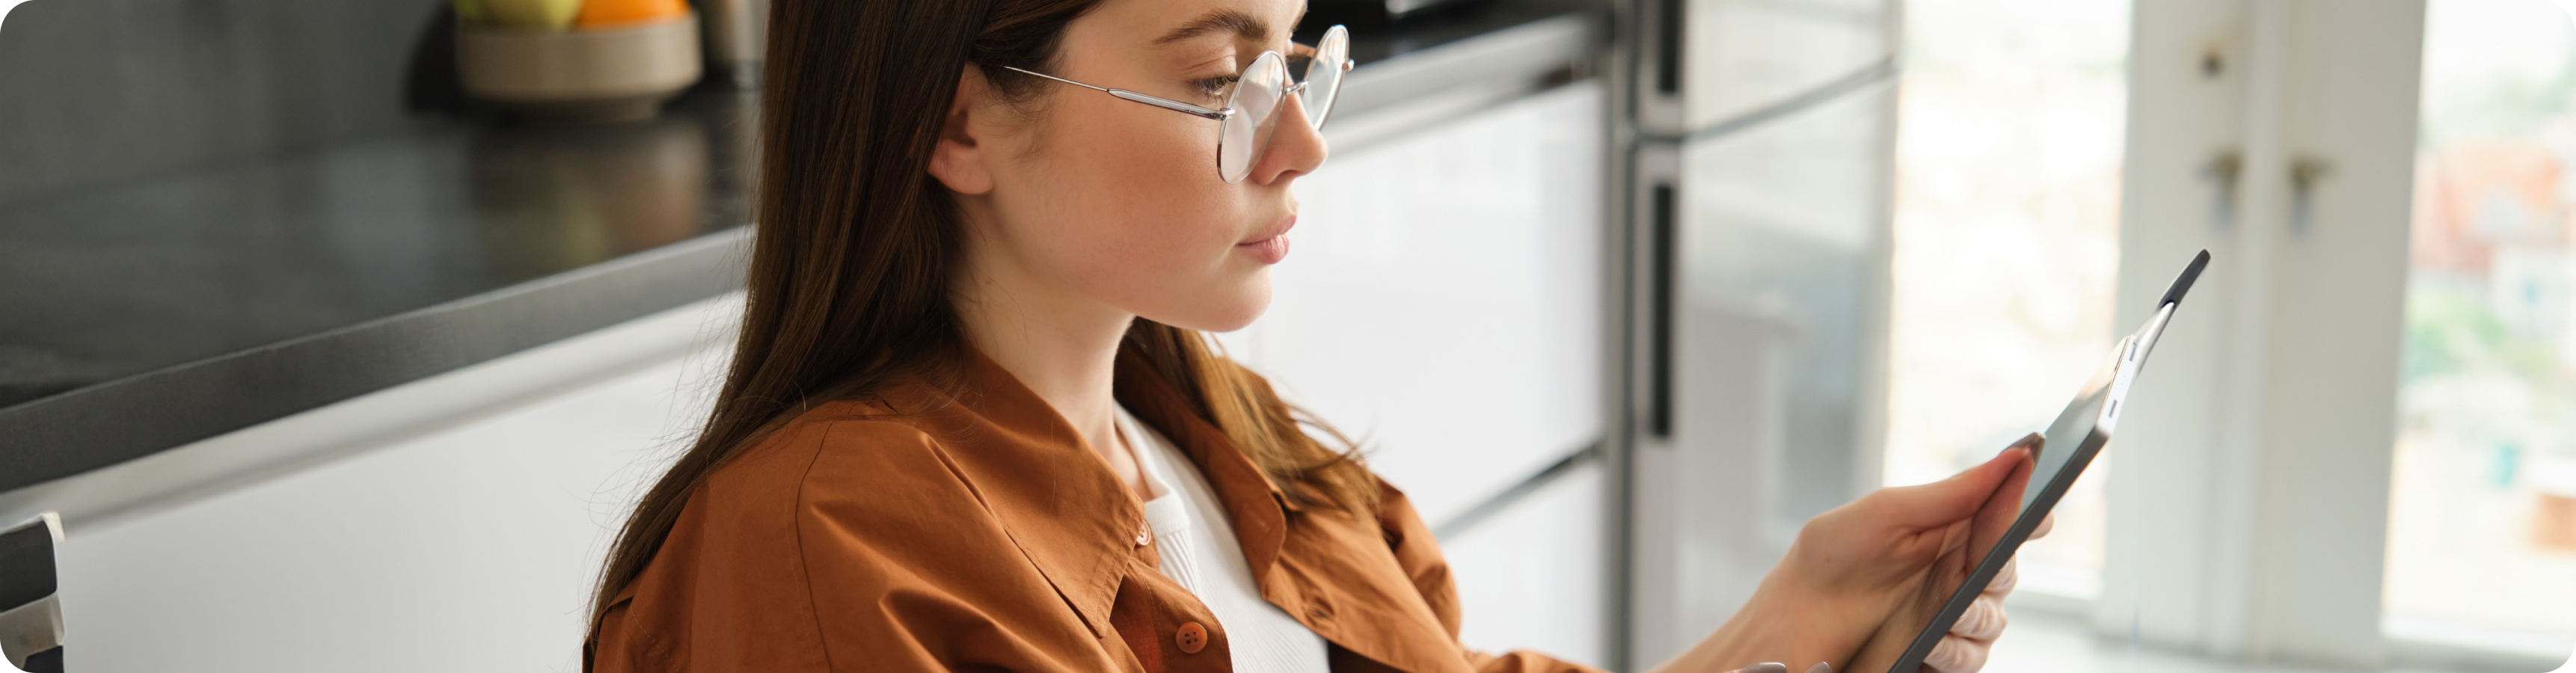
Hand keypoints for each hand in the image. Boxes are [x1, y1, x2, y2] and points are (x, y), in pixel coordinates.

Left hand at [1649, 435, 2041, 672]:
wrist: (1791, 619)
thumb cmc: (1832, 557)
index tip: (2038, 515)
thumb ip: (1955, 491)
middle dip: (1999, 570)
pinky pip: (1971, 658)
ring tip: (1949, 617)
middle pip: (2008, 571)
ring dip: (1977, 618)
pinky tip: (1933, 645)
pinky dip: (1957, 651)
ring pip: (1994, 620)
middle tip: (1980, 569)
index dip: (2031, 515)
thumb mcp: (1889, 512)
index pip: (2009, 519)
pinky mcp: (1937, 652)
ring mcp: (1947, 615)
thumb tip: (2017, 455)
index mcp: (1948, 529)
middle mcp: (1954, 572)